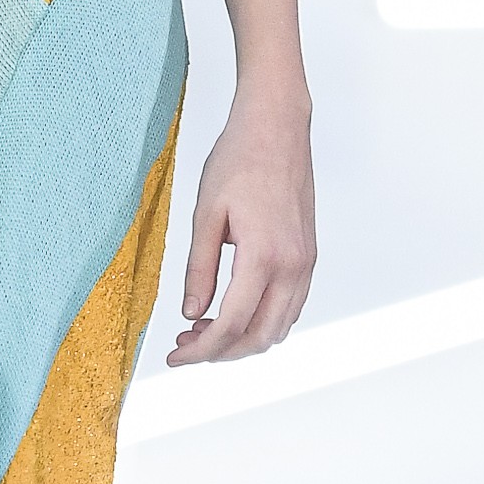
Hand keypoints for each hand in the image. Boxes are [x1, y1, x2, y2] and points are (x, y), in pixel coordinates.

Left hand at [166, 85, 313, 364]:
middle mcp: (293, 266)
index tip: (174, 356)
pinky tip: (232, 309)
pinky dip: (262, 321)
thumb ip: (198, 268)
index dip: (200, 350)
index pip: (231, 324)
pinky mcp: (308, 256)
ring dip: (242, 339)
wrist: (277, 127)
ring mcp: (306, 263)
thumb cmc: (239, 159)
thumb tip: (191, 313)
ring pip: (279, 327)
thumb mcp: (205, 213)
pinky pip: (290, 307)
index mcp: (264, 256)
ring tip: (204, 327)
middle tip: (185, 344)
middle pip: (259, 336)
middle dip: (220, 352)